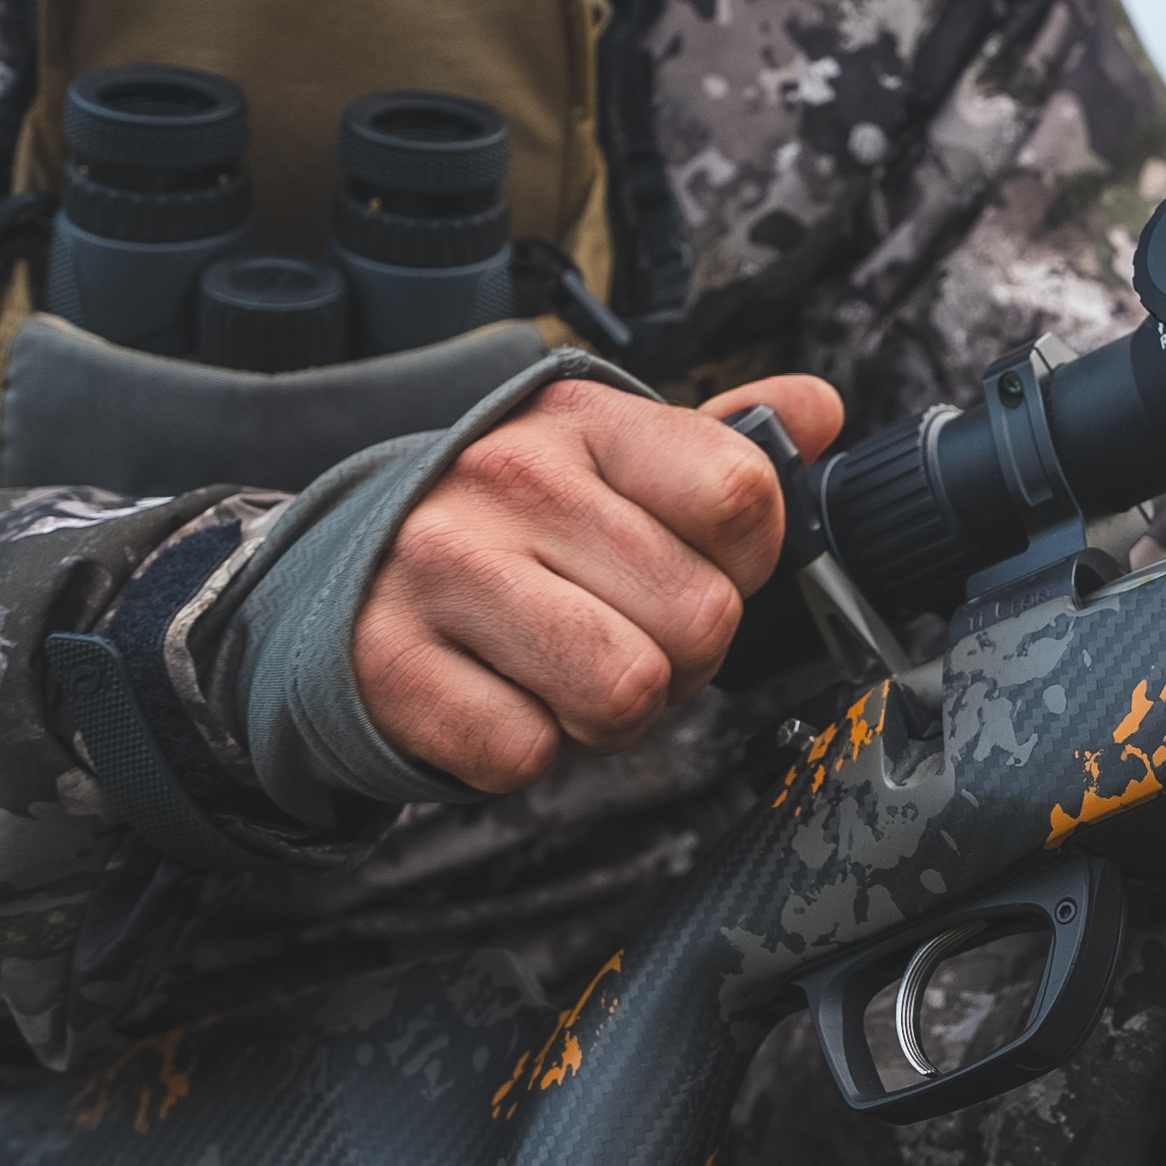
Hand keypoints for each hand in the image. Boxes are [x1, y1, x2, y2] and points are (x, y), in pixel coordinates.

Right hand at [354, 373, 843, 791]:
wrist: (343, 576)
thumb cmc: (511, 527)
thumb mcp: (612, 459)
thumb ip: (724, 442)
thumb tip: (821, 412)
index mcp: (583, 420)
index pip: (740, 492)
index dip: (750, 561)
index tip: (704, 568)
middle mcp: (509, 478)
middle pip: (701, 617)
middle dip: (685, 657)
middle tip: (628, 637)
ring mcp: (443, 569)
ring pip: (625, 692)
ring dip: (614, 715)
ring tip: (571, 674)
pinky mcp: (391, 665)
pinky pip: (527, 753)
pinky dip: (530, 751)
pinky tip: (503, 697)